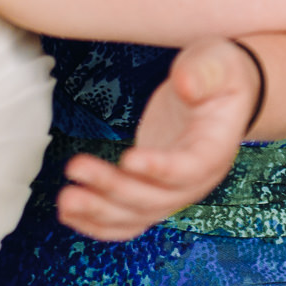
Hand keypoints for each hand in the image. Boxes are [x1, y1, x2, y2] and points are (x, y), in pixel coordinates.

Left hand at [56, 37, 257, 241]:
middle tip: (75, 167)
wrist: (220, 95)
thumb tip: (186, 84)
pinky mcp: (152, 191)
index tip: (129, 159)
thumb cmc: (219, 74)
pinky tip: (69, 215)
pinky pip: (127, 219)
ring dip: (99, 211)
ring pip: (136, 215)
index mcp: (214, 149)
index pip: (190, 167)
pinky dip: (98, 223)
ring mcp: (173, 191)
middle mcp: (196, 180)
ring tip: (65, 199)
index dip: (161, 168)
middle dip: (113, 188)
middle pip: (155, 197)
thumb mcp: (218, 62)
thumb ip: (204, 73)